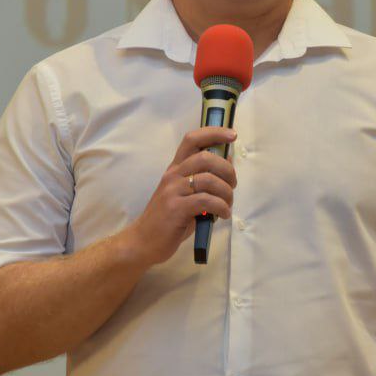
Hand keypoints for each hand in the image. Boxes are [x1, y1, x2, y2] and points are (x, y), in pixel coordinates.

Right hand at [124, 126, 237, 267]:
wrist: (142, 242)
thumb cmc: (168, 220)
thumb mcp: (185, 195)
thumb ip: (203, 180)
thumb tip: (228, 164)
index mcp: (175, 169)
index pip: (192, 139)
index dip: (214, 133)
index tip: (232, 135)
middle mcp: (173, 175)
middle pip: (206, 157)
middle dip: (227, 170)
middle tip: (232, 185)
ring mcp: (173, 191)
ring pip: (209, 180)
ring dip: (227, 193)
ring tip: (227, 205)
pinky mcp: (176, 208)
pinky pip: (207, 201)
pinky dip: (221, 207)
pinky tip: (223, 215)